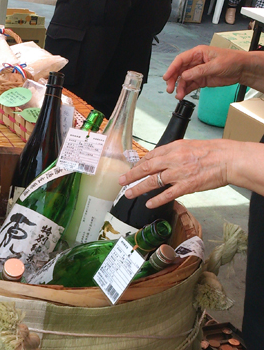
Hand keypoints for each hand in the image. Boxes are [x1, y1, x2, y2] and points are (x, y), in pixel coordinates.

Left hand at [117, 139, 235, 207]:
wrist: (228, 159)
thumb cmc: (212, 152)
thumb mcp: (189, 145)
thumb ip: (173, 152)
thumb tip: (159, 160)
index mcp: (174, 147)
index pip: (151, 155)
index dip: (139, 164)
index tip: (132, 170)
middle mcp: (174, 159)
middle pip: (147, 167)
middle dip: (131, 175)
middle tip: (120, 181)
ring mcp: (179, 173)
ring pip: (153, 181)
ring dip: (138, 188)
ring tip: (128, 193)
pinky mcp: (187, 185)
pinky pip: (168, 194)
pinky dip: (156, 199)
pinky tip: (148, 203)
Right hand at [163, 45, 246, 98]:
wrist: (242, 69)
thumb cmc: (232, 61)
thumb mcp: (215, 65)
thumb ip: (199, 71)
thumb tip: (184, 76)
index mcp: (198, 53)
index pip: (181, 60)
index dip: (172, 68)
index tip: (167, 77)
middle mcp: (196, 62)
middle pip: (180, 71)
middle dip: (174, 80)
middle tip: (170, 89)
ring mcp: (198, 72)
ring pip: (184, 80)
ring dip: (180, 88)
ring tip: (178, 96)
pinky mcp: (202, 80)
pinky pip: (191, 85)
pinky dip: (186, 90)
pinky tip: (183, 95)